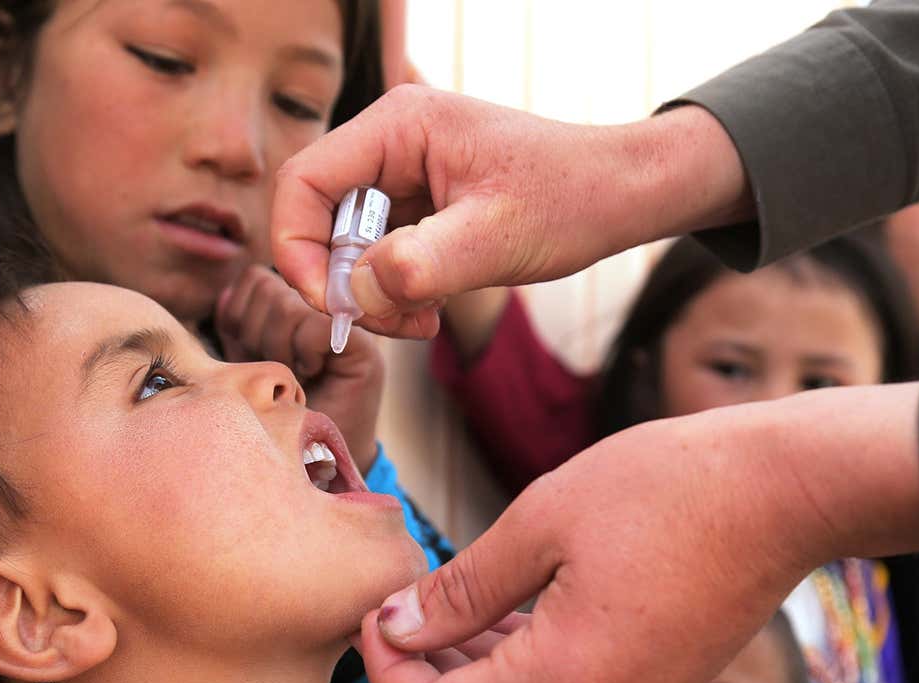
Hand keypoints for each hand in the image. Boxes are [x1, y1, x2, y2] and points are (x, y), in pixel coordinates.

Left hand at [216, 265, 383, 471]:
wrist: (311, 466)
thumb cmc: (271, 420)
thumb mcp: (243, 367)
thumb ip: (236, 330)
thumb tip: (226, 297)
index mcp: (287, 308)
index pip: (252, 280)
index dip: (239, 317)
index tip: (249, 355)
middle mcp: (317, 308)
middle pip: (266, 286)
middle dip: (253, 334)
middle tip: (270, 369)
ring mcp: (343, 324)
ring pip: (287, 305)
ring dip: (276, 348)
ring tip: (290, 375)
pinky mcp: (360, 346)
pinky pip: (315, 326)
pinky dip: (302, 353)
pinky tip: (309, 375)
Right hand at [272, 85, 750, 338]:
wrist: (621, 196)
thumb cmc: (572, 197)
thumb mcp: (497, 236)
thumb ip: (421, 263)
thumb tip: (357, 292)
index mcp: (398, 126)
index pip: (303, 182)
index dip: (298, 248)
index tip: (332, 304)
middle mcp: (391, 145)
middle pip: (321, 221)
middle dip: (346, 282)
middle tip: (391, 320)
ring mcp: (404, 177)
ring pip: (348, 247)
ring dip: (374, 295)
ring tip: (423, 319)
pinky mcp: (419, 208)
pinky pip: (379, 257)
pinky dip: (394, 292)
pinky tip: (433, 308)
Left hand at [352, 383, 918, 682]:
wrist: (782, 489)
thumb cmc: (665, 489)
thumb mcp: (539, 523)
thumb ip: (460, 589)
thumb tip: (398, 627)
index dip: (387, 674)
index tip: (371, 616)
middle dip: (423, 661)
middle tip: (396, 597)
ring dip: (470, 654)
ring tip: (439, 591)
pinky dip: (520, 651)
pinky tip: (499, 602)